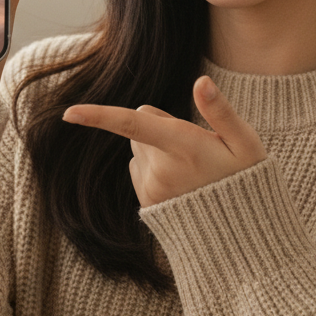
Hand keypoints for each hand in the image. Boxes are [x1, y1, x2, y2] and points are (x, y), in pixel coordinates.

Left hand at [62, 76, 265, 207]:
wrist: (241, 234)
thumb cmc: (246, 180)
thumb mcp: (246, 144)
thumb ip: (221, 111)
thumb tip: (201, 81)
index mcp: (184, 147)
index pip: (134, 125)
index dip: (99, 116)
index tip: (68, 113)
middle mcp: (161, 169)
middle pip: (140, 123)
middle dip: (160, 124)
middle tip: (196, 144)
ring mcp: (151, 188)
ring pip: (138, 146)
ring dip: (157, 147)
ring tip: (191, 166)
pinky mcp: (147, 201)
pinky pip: (138, 167)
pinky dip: (154, 166)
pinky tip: (181, 180)